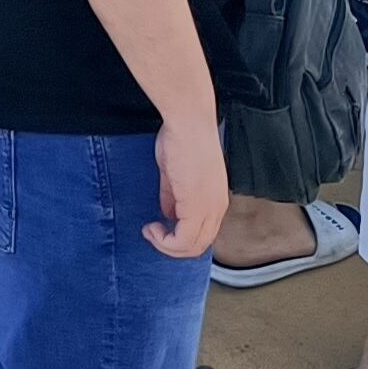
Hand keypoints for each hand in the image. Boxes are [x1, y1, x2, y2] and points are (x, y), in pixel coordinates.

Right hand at [147, 109, 228, 258]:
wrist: (188, 120)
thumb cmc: (182, 137)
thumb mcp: (175, 173)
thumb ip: (172, 197)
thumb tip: (167, 214)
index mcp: (215, 199)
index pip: (202, 235)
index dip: (179, 238)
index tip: (158, 227)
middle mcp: (217, 207)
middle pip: (199, 246)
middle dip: (171, 247)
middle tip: (152, 234)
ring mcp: (209, 208)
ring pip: (192, 247)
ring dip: (166, 246)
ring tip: (150, 231)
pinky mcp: (197, 206)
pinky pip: (183, 240)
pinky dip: (164, 241)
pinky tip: (151, 228)